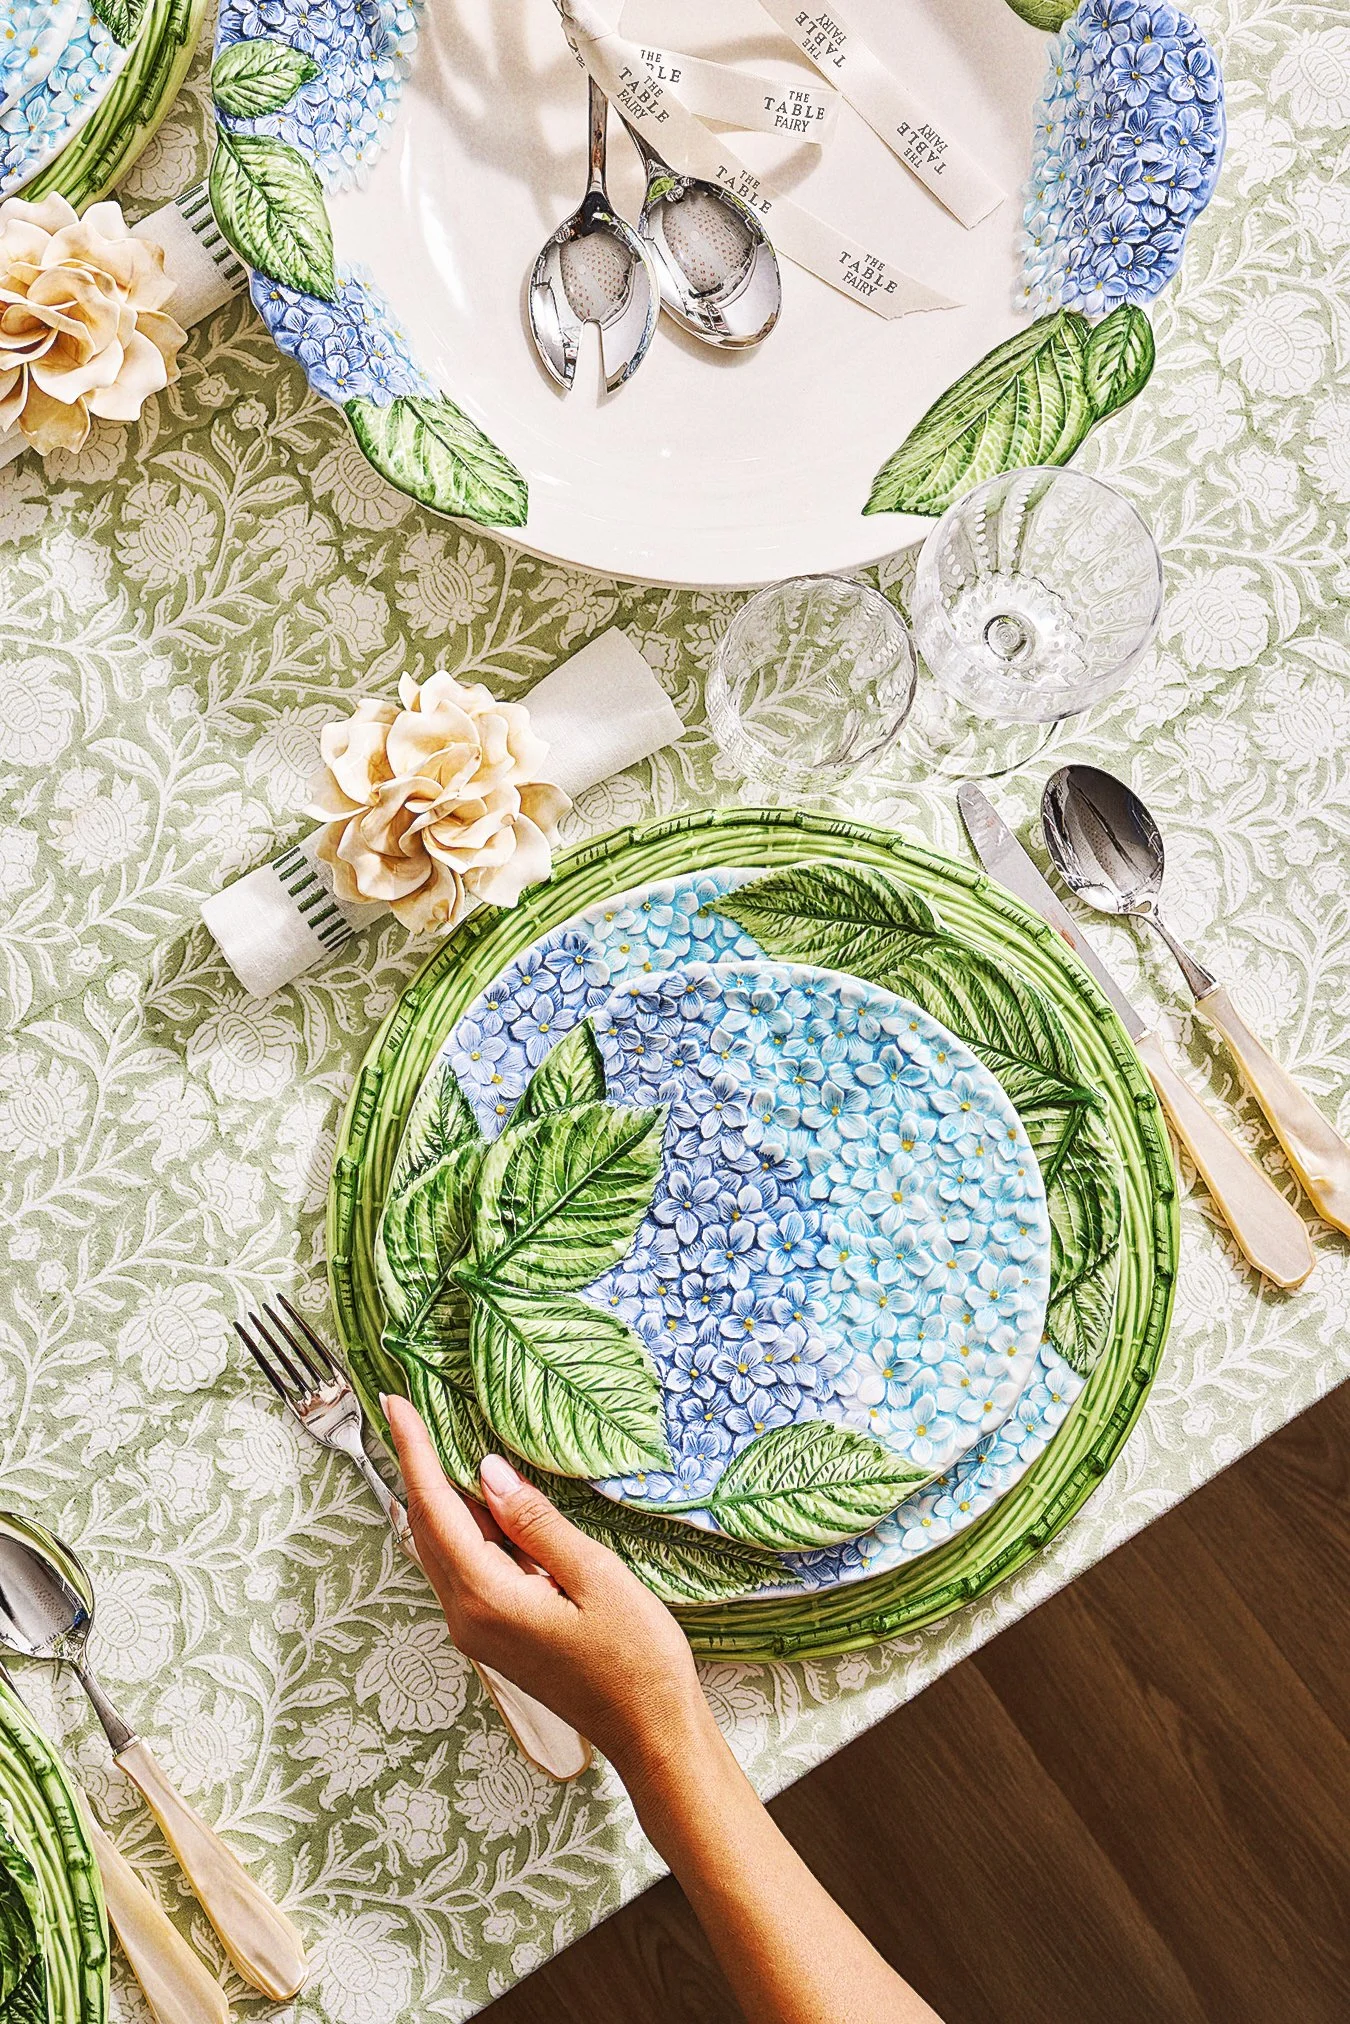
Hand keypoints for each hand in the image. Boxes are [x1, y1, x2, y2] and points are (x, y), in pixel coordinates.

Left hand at [384, 1397, 710, 1779]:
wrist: (651, 1732)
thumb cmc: (636, 1658)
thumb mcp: (594, 1575)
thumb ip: (536, 1523)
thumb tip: (488, 1472)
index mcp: (486, 1598)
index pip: (435, 1508)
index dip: (413, 1451)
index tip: (393, 1403)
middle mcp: (467, 1617)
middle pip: (427, 1528)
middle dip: (416, 1467)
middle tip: (408, 1410)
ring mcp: (478, 1631)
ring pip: (443, 1549)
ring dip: (440, 1497)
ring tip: (439, 1441)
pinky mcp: (496, 1635)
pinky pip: (465, 1569)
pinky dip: (465, 1528)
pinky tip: (483, 1502)